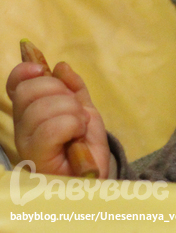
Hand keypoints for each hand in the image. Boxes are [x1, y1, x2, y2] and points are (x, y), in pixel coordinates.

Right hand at [7, 60, 109, 177]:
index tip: (42, 69)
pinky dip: (72, 125)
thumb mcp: (84, 109)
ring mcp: (26, 144)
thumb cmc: (85, 145)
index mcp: (30, 113)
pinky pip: (51, 128)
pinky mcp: (35, 158)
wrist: (94, 175)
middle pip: (29, 90)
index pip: (15, 86)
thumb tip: (60, 66)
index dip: (24, 72)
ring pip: (43, 107)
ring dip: (72, 112)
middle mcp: (22, 128)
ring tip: (79, 127)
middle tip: (75, 111)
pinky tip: (77, 136)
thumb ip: (73, 88)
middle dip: (61, 93)